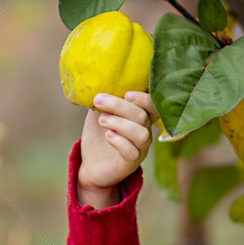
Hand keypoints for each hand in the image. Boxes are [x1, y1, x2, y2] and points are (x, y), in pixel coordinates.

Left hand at [77, 92, 157, 208]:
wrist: (91, 165)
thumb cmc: (98, 136)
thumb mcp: (98, 113)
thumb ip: (102, 99)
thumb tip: (98, 79)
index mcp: (139, 118)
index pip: (153, 105)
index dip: (144, 97)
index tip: (125, 92)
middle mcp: (144, 132)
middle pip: (143, 116)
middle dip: (120, 105)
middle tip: (99, 100)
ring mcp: (140, 149)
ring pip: (141, 134)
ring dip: (120, 123)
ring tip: (102, 120)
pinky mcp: (130, 164)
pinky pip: (132, 152)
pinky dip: (119, 141)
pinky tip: (108, 135)